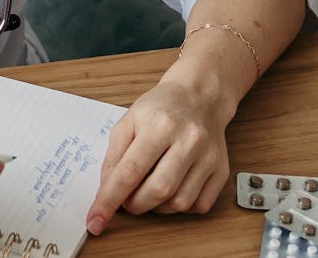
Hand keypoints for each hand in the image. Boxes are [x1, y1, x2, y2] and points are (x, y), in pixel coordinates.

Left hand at [85, 78, 233, 232]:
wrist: (199, 96)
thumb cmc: (161, 108)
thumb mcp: (128, 121)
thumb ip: (114, 157)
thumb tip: (107, 191)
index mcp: (159, 125)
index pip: (130, 172)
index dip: (109, 200)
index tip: (96, 221)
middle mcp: (188, 140)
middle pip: (157, 190)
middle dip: (134, 205)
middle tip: (127, 199)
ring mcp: (208, 157)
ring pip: (179, 203)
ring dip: (156, 207)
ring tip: (149, 190)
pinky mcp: (221, 170)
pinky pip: (199, 205)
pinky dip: (180, 206)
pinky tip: (172, 189)